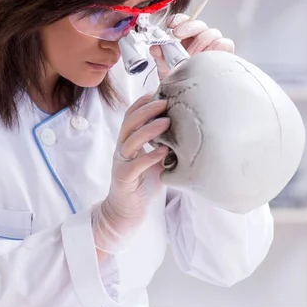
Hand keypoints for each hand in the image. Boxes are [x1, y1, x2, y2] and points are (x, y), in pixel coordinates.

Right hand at [92, 94, 168, 254]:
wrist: (124, 214)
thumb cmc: (141, 187)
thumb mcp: (154, 162)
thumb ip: (163, 148)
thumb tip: (186, 134)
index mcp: (127, 144)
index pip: (130, 117)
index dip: (142, 104)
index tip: (158, 93)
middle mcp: (121, 151)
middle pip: (129, 124)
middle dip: (146, 111)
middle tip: (164, 102)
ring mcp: (120, 164)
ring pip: (130, 141)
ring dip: (148, 130)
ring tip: (166, 122)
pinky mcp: (123, 179)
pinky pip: (135, 165)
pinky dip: (149, 156)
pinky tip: (163, 152)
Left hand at [149, 13, 234, 81]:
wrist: (188, 98)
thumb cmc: (180, 82)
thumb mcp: (166, 70)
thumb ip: (160, 57)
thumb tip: (155, 47)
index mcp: (187, 40)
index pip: (185, 22)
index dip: (179, 20)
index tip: (169, 24)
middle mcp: (200, 42)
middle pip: (200, 25)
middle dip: (188, 26)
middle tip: (177, 34)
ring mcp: (212, 48)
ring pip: (212, 33)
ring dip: (200, 41)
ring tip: (191, 54)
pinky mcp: (224, 56)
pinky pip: (225, 44)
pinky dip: (217, 47)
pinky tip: (206, 56)